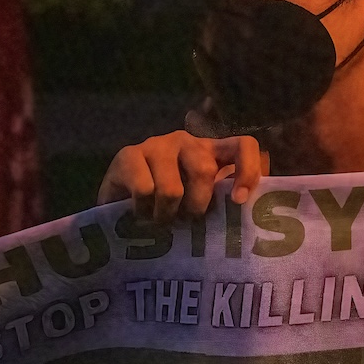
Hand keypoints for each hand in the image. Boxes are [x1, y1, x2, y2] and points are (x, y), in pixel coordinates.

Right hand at [97, 131, 265, 224]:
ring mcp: (158, 145)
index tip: (238, 200)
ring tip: (160, 221)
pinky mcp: (129, 155)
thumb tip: (244, 212)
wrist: (116, 205)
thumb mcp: (198, 201)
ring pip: (172, 188)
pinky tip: (139, 213)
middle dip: (196, 207)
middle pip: (204, 171)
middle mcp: (187, 141)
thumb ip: (220, 201)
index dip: (247, 171)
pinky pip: (144, 190)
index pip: (243, 146)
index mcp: (212, 150)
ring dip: (166, 215)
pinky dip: (143, 211)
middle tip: (185, 222)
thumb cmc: (167, 206)